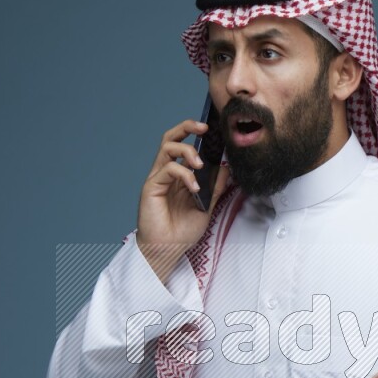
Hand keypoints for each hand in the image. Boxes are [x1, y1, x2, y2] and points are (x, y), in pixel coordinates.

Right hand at [136, 118, 229, 279]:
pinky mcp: (151, 187)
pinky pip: (168, 169)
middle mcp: (166, 173)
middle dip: (187, 127)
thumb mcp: (206, 207)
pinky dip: (184, 174)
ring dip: (187, 150)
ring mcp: (158, 178)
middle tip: (204, 127)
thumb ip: (215, 188)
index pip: (183, 145)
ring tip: (200, 165)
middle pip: (171, 138)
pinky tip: (194, 187)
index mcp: (178, 175)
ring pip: (167, 147)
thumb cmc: (182, 232)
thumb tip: (226, 168)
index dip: (194, 133)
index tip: (211, 130)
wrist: (168, 250)